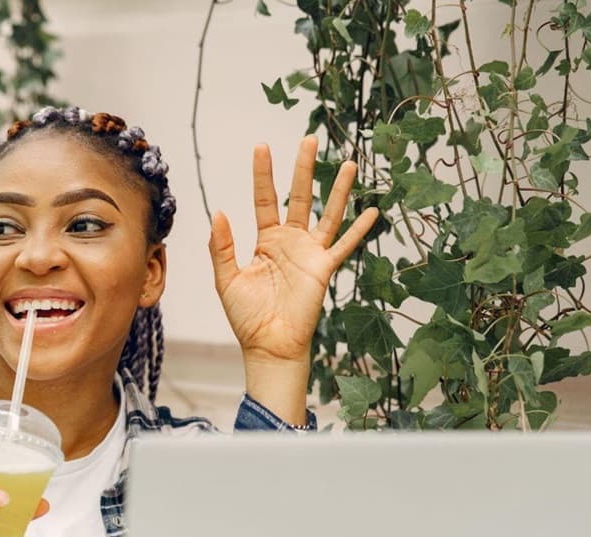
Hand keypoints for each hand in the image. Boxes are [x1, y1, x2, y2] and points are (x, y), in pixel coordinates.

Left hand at [208, 136, 378, 365]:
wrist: (268, 344)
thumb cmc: (247, 317)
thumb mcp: (227, 279)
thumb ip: (222, 247)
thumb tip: (218, 213)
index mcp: (266, 241)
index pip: (265, 199)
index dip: (263, 174)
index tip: (261, 147)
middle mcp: (290, 242)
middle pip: (299, 196)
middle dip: (303, 168)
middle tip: (309, 138)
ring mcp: (310, 253)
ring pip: (327, 213)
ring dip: (338, 189)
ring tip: (350, 163)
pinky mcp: (324, 268)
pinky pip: (344, 246)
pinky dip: (359, 230)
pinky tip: (373, 211)